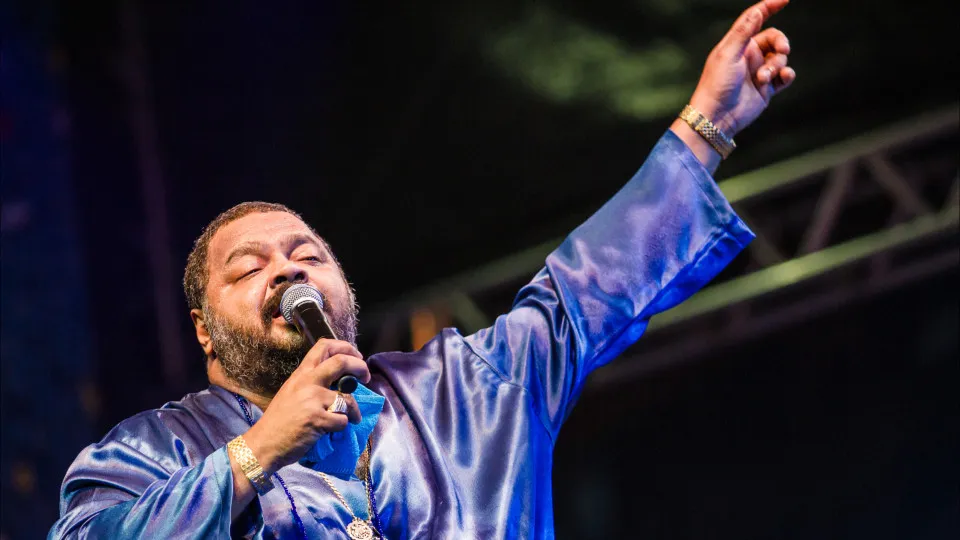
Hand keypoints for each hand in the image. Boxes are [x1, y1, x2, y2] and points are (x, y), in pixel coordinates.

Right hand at [242, 339, 371, 473]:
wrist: (262, 444)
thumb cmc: (278, 421)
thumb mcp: (292, 393)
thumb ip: (312, 383)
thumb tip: (340, 382)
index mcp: (301, 374)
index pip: (324, 346)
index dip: (345, 347)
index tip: (356, 355)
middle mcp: (307, 382)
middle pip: (341, 362)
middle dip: (360, 367)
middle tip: (366, 377)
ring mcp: (312, 400)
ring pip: (347, 398)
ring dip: (354, 410)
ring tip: (352, 417)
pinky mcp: (317, 419)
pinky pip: (343, 420)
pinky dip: (342, 427)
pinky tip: (333, 431)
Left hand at [688, 0, 795, 136]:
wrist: (717, 116)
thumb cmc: (717, 84)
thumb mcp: (728, 54)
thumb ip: (744, 32)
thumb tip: (757, 11)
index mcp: (737, 44)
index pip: (755, 19)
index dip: (769, 7)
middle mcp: (749, 56)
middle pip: (775, 38)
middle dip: (781, 42)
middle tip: (783, 49)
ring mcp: (758, 71)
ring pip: (780, 58)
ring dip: (776, 65)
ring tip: (762, 78)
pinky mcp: (766, 88)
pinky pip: (784, 76)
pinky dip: (786, 75)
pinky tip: (784, 78)